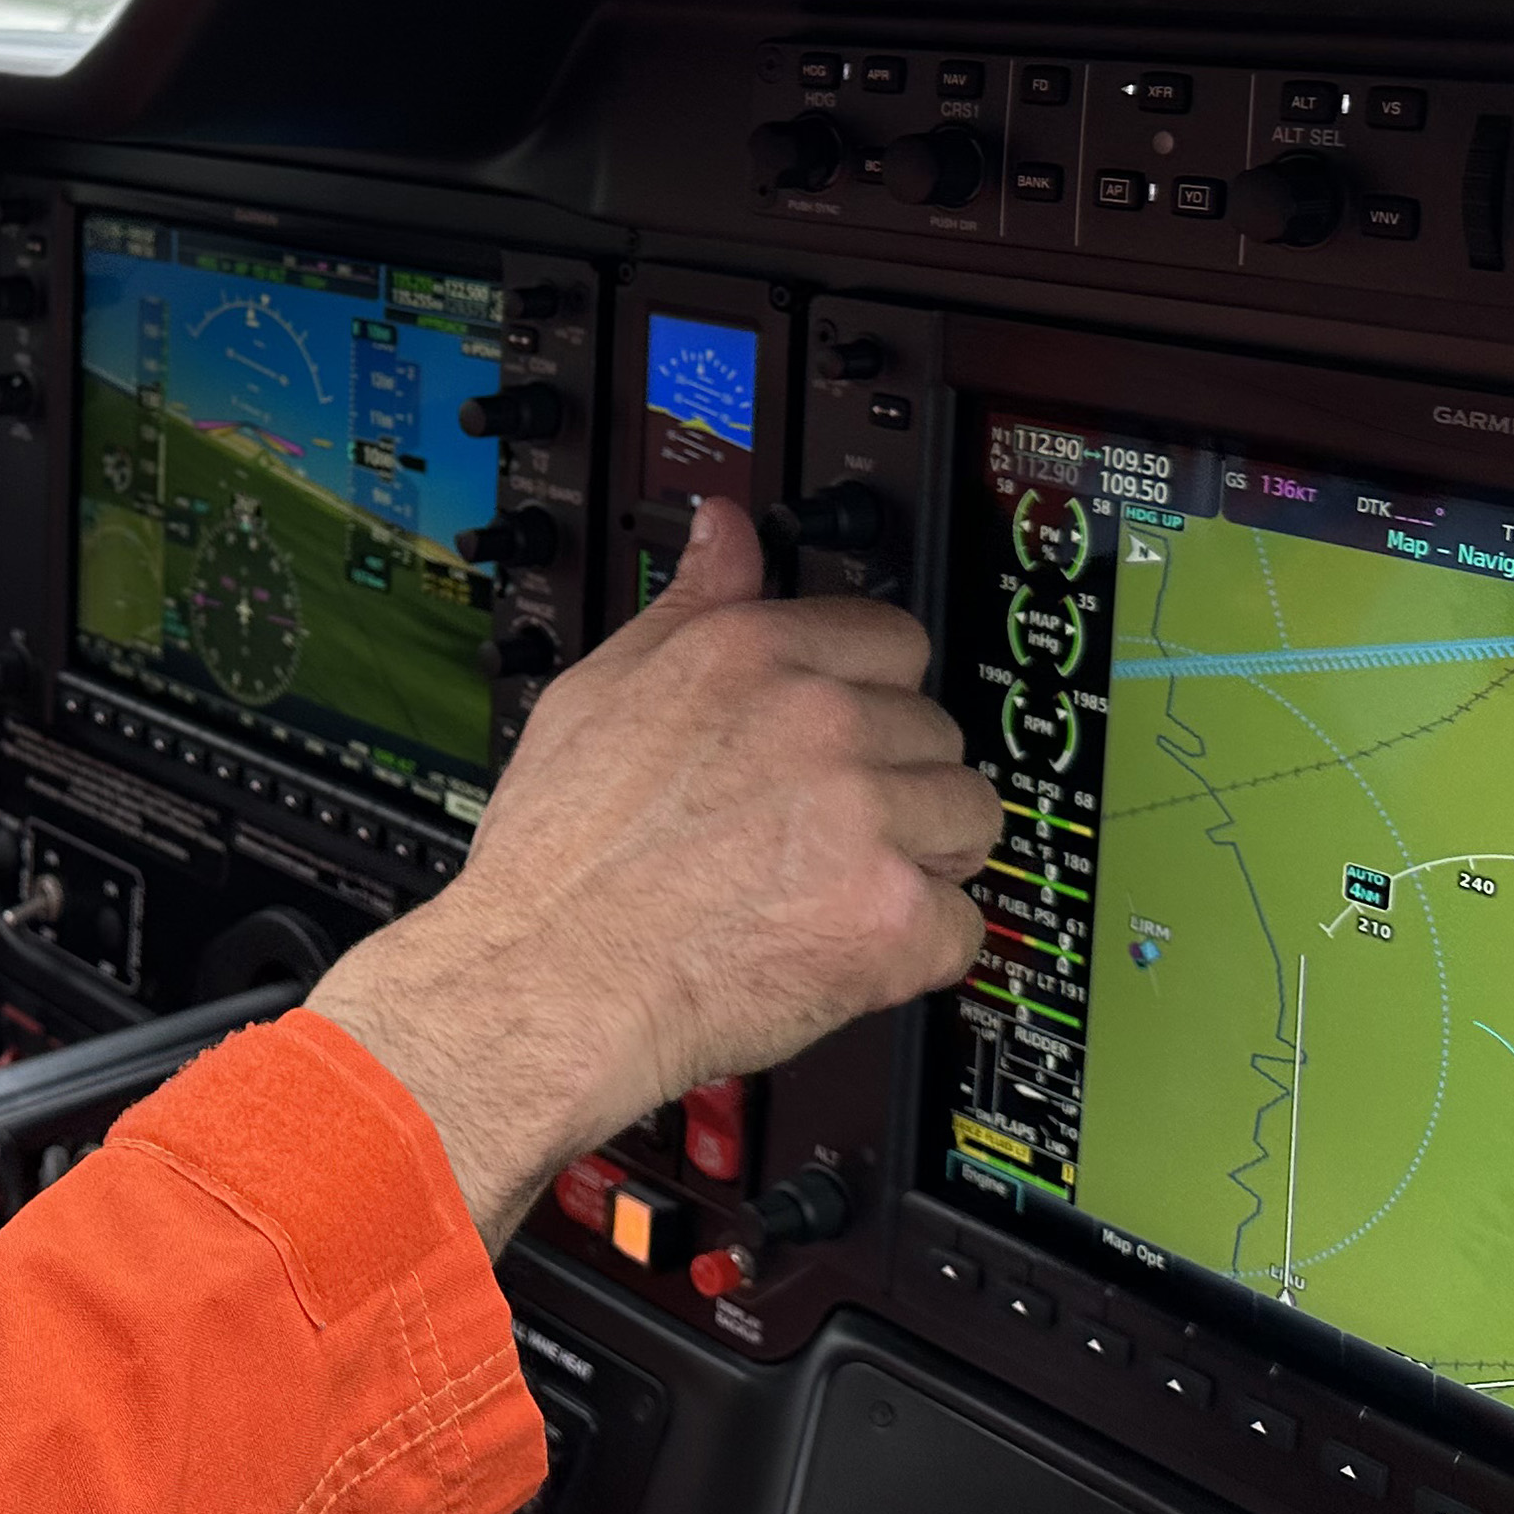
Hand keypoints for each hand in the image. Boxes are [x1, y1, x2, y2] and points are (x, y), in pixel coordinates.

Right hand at [308, 495, 995, 1245]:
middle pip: (938, 733)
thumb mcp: (598, 690)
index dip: (870, 698)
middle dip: (895, 783)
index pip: (894, 639)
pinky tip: (837, 947)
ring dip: (919, 860)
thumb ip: (687, 603)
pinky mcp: (889, 914)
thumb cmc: (558, 858)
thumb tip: (724, 530)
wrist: (544, 983)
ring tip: (831, 889)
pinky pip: (961, 926)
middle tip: (818, 831)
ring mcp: (863, 815)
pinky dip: (913, 951)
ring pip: (969, 820)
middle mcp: (819, 720)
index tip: (845, 739)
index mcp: (753, 653)